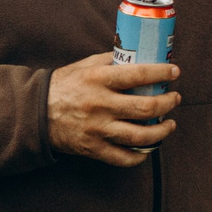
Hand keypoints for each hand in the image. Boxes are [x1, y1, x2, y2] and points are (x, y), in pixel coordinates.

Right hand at [48, 52, 180, 166]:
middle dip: (168, 103)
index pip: (137, 74)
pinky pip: (123, 157)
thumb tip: (140, 54)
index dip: (161, 73)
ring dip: (162, 131)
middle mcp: (99, 105)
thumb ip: (111, 61)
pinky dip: (140, 155)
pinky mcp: (93, 148)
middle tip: (175, 98)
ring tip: (170, 124)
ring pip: (140, 135)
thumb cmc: (64, 86)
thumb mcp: (85, 66)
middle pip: (145, 107)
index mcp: (98, 80)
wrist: (35, 113)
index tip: (175, 72)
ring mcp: (97, 129)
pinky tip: (150, 147)